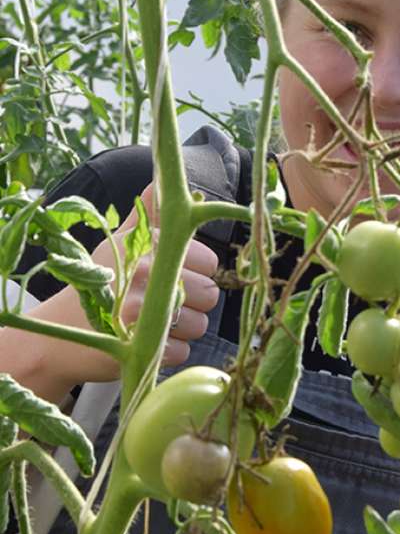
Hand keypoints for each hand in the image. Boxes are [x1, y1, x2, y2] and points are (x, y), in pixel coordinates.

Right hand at [33, 184, 220, 387]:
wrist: (55, 332)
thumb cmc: (96, 283)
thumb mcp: (118, 242)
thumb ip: (147, 214)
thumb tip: (163, 181)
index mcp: (147, 244)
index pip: (210, 261)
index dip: (197, 273)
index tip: (175, 276)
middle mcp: (145, 271)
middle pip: (210, 294)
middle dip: (194, 304)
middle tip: (164, 304)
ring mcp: (141, 308)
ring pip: (201, 324)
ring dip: (183, 329)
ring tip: (152, 322)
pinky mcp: (138, 343)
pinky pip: (183, 351)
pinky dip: (168, 352)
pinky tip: (143, 340)